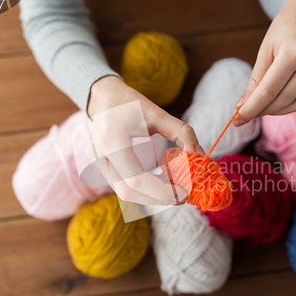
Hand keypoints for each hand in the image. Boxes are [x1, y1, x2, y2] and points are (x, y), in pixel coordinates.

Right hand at [87, 76, 204, 205]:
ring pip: (124, 193)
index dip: (161, 191)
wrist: (105, 97)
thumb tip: (200, 155)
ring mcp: (94, 163)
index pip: (136, 179)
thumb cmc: (132, 104)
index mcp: (112, 141)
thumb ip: (182, 133)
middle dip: (158, 198)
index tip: (184, 191)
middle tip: (182, 196)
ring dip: (151, 196)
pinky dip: (143, 190)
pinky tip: (160, 184)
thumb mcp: (159, 114)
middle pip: (128, 191)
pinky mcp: (98, 168)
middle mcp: (98, 155)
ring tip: (173, 190)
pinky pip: (121, 187)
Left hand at [234, 0, 295, 142]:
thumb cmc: (283, 29)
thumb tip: (243, 108)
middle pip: (284, 99)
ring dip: (279, 113)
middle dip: (262, 111)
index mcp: (293, 50)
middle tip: (249, 112)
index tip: (237, 120)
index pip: (268, 90)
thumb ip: (256, 80)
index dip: (251, 108)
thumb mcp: (266, 49)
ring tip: (264, 110)